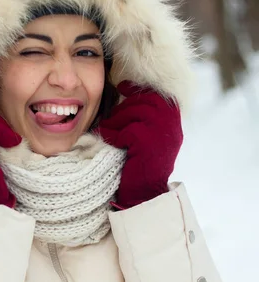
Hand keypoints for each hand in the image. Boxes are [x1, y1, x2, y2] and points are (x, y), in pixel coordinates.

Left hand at [97, 80, 182, 208]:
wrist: (144, 196)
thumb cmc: (140, 167)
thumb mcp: (147, 139)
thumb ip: (144, 119)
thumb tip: (128, 91)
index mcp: (173, 125)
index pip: (160, 96)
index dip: (140, 89)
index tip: (124, 86)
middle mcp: (172, 127)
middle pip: (147, 101)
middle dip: (126, 106)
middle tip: (112, 117)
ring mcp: (163, 135)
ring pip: (136, 113)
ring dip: (117, 120)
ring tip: (108, 131)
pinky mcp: (148, 144)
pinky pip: (128, 130)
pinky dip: (116, 134)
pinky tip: (112, 142)